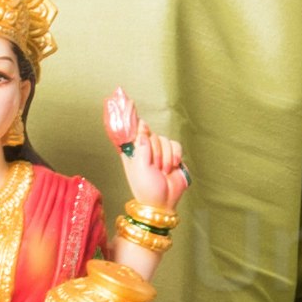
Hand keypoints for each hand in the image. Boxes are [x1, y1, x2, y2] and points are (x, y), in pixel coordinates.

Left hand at [106, 89, 186, 228]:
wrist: (163, 202)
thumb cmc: (146, 188)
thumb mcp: (139, 166)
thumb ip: (141, 145)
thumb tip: (142, 127)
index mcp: (131, 150)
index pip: (128, 129)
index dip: (128, 115)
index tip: (125, 99)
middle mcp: (144, 148)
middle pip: (149, 133)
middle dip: (154, 150)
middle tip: (153, 166)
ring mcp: (159, 151)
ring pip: (163, 139)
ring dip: (165, 157)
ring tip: (162, 171)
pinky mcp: (172, 154)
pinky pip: (175, 145)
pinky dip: (175, 156)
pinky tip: (171, 167)